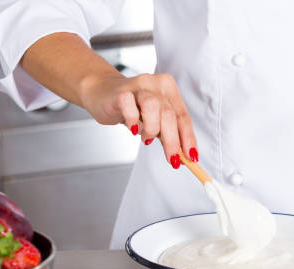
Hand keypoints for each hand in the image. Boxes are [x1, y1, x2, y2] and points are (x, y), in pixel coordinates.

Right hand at [79, 73, 196, 168]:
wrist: (102, 93)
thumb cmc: (131, 107)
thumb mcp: (154, 120)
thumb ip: (168, 133)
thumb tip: (182, 156)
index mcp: (169, 89)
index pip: (183, 116)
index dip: (188, 138)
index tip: (191, 157)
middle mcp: (156, 84)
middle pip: (170, 114)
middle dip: (173, 141)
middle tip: (172, 158)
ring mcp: (138, 85)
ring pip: (152, 106)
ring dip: (151, 129)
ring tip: (146, 138)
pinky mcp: (120, 92)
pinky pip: (129, 106)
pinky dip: (133, 121)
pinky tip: (133, 129)